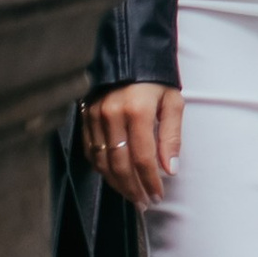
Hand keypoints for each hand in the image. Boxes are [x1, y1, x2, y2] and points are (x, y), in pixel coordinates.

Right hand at [81, 84, 181, 208]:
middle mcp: (112, 115)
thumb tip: (169, 169)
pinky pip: (90, 151)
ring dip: (117, 183)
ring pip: (102, 162)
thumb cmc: (156, 80)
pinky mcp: (84, 117)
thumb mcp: (173, 102)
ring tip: (131, 195)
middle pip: (120, 165)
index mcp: (137, 110)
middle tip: (144, 203)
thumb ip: (171, 136)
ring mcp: (94, 116)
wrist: (128, 53)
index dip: (150, 182)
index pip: (143, 158)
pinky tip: (113, 177)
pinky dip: (101, 168)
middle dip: (133, 189)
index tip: (157, 196)